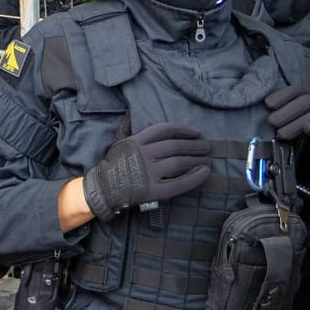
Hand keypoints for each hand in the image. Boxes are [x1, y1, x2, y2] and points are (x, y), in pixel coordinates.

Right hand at [81, 122, 212, 219]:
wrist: (102, 189)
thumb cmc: (113, 165)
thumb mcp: (121, 143)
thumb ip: (133, 132)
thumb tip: (140, 118)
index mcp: (137, 141)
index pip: (165, 130)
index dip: (183, 129)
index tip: (196, 132)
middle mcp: (144, 155)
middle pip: (176, 146)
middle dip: (195, 145)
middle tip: (207, 147)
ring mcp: (148, 173)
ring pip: (179, 163)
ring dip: (197, 160)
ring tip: (208, 159)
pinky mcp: (152, 191)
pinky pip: (178, 184)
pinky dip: (194, 178)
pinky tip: (205, 173)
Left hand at [263, 84, 309, 146]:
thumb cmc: (309, 129)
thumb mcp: (295, 118)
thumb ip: (284, 113)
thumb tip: (265, 112)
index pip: (296, 91)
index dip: (281, 96)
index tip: (268, 104)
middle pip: (306, 101)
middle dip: (287, 111)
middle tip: (272, 122)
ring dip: (297, 123)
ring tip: (282, 133)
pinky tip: (308, 129)